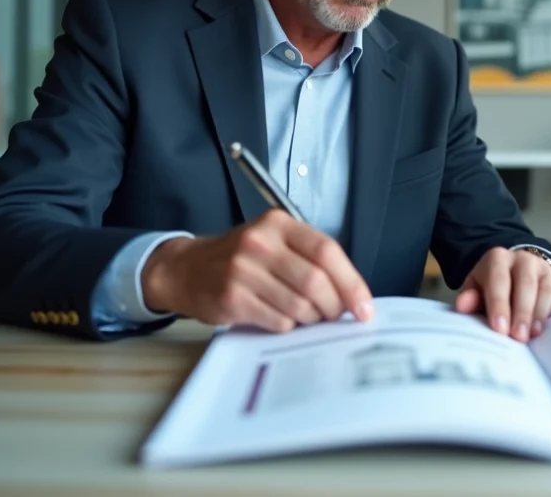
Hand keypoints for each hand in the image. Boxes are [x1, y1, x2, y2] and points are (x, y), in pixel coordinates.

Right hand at [141, 210, 373, 331]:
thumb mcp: (273, 242)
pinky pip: (278, 321)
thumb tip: (352, 293)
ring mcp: (242, 270)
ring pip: (299, 305)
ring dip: (311, 318)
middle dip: (334, 306)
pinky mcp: (231, 298)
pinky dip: (288, 325)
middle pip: (315, 281)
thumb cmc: (241, 259)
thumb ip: (309, 258)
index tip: (364, 307)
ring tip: (306, 316)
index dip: (351, 282)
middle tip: (335, 316)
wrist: (186, 269)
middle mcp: (260, 242)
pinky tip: (281, 318)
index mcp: (278, 224)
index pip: (327, 251)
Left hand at [453, 247, 550, 342]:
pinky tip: (546, 328)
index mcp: (498, 258)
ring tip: (533, 335)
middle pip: (526, 284)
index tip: (499, 328)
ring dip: (539, 314)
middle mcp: (523, 259)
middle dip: (522, 312)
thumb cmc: (492, 286)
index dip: (499, 304)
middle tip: (519, 337)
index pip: (499, 279)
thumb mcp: (476, 287)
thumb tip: (462, 307)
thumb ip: (469, 297)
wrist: (515, 272)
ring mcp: (543, 268)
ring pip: (545, 289)